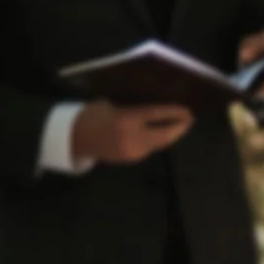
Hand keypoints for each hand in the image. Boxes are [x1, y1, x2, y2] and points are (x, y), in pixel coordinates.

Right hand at [72, 99, 193, 164]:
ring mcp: (132, 151)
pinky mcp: (130, 158)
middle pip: (164, 135)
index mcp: (126, 120)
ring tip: (181, 124)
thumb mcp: (112, 104)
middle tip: (190, 118)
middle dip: (179, 127)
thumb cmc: (91, 114)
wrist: (73, 138)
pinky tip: (163, 132)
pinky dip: (159, 139)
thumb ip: (133, 106)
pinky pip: (150, 148)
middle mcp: (132, 138)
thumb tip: (156, 104)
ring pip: (159, 143)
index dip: (175, 112)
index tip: (189, 110)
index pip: (157, 115)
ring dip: (170, 134)